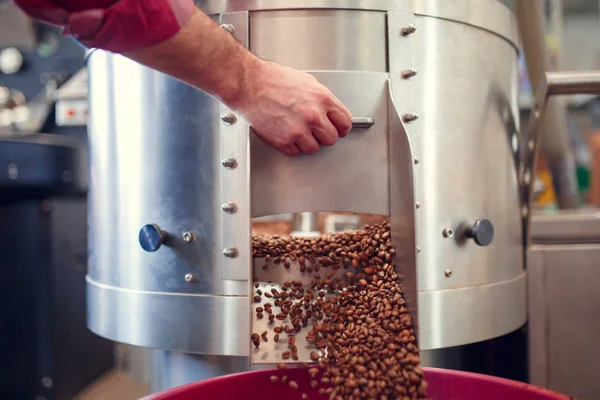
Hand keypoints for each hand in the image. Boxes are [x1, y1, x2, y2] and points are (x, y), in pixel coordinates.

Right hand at [235, 59, 352, 155]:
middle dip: (324, 135)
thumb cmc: (273, 80)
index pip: (345, 122)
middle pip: (331, 139)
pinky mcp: (284, 141)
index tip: (337, 129)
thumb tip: (329, 111)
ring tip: (297, 130)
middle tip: (314, 130)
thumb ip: (321, 99)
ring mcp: (299, 130)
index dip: (341, 127)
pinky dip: (291, 146)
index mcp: (323, 99)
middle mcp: (313, 115)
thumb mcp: (306, 82)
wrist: (250, 85)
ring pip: (314, 148)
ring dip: (307, 142)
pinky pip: (295, 152)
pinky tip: (285, 133)